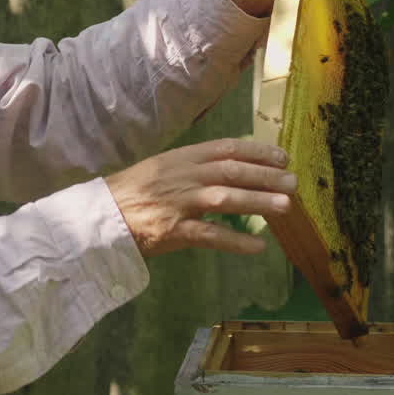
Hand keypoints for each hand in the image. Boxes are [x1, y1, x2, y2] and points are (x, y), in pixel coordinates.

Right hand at [105, 138, 296, 257]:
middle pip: (231, 170)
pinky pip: (209, 235)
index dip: (256, 150)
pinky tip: (258, 247)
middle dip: (265, 175)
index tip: (282, 156)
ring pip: (225, 198)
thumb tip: (232, 167)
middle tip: (293, 181)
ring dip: (257, 201)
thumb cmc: (132, 193)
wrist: (99, 217)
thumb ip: (194, 167)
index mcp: (181, 158)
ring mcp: (177, 203)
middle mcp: (182, 176)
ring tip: (285, 206)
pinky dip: (235, 241)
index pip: (225, 148)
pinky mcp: (172, 231)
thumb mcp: (162, 168)